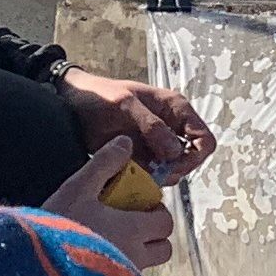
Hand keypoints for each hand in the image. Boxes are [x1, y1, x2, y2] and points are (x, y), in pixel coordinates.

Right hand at [44, 137, 175, 270]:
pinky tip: (95, 260)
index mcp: (134, 230)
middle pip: (163, 249)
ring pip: (145, 266)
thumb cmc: (59, 226)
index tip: (139, 204)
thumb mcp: (78, 187)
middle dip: (154, 236)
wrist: (37, 274)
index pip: (165, 222)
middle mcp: (135, 258)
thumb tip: (126, 142)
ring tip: (111, 241)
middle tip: (131, 223)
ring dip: (137, 254)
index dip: (157, 211)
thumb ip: (104, 163)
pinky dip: (120, 271)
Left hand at [62, 67, 212, 173]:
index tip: (172, 165)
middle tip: (153, 174)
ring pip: (173, 170)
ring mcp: (157, 144)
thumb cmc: (100, 97)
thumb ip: (151, 126)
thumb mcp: (125, 105)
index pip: (204, 139)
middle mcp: (171, 127)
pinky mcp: (142, 157)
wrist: (72, 105)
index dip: (194, 156)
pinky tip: (129, 174)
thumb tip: (174, 151)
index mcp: (175, 109)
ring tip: (137, 172)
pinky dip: (145, 179)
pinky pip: (153, 175)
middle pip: (191, 159)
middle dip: (176, 170)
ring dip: (159, 177)